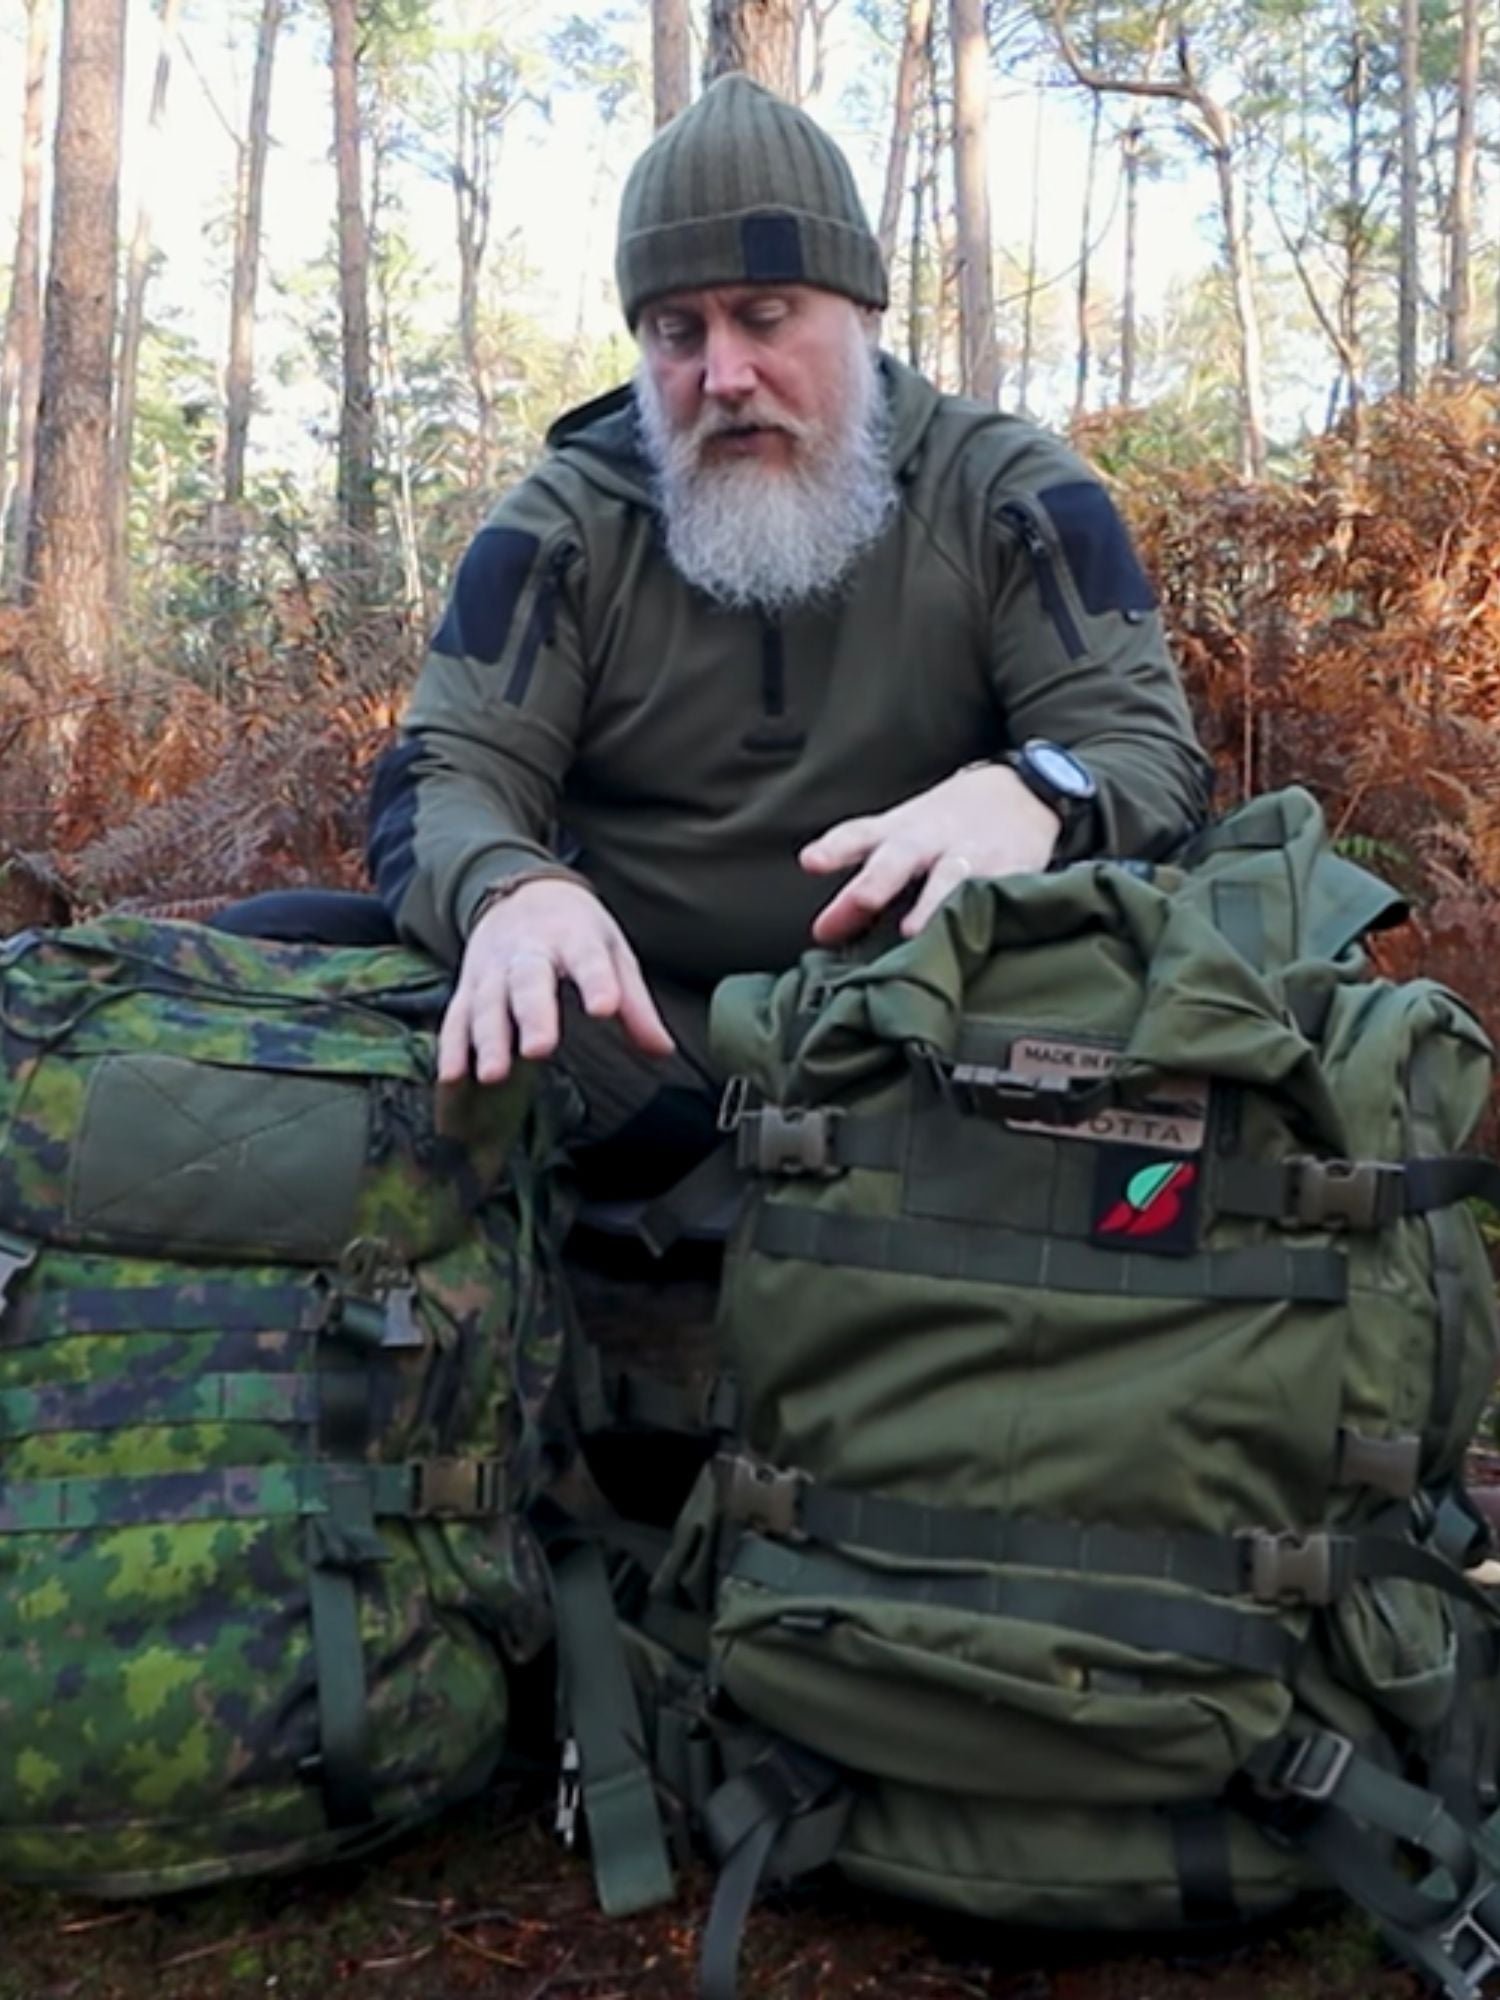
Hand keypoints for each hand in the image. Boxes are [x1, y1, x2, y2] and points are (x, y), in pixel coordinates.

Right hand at [438, 879, 673, 1083]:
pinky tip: (451, 1077)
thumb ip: (636, 1004)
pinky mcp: (467, 987)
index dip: (597, 983)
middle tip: (540, 1049)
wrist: (520, 891)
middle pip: (528, 982)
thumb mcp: (612, 952)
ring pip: (487, 1004)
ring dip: (488, 1040)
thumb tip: (663, 1050)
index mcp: (573, 938)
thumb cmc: (576, 931)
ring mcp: (492, 969)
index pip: (587, 960)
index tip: (605, 1008)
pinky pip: (456, 1017)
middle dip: (532, 1015)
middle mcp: (528, 951)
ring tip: (494, 1074)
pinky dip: (451, 1047)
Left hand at [800, 764, 1061, 945]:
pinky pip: (996, 892)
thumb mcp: (902, 833)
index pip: (859, 836)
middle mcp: (929, 840)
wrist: (1023, 791)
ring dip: (930, 904)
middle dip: (876, 883)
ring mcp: (970, 855)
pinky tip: (976, 931)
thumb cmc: (946, 824)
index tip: (811, 862)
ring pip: (948, 879)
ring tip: (911, 932)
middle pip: (897, 858)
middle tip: (859, 902)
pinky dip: (984, 908)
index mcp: (897, 831)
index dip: (835, 848)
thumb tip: (823, 933)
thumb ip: (864, 878)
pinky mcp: (1009, 871)